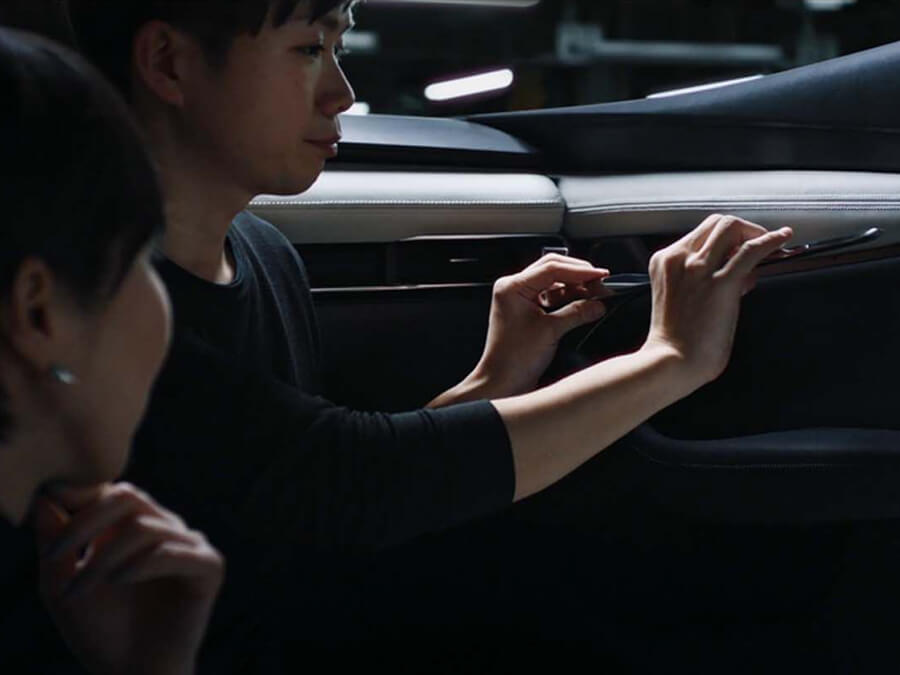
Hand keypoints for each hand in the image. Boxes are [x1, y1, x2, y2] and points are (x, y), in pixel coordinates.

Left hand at [33, 483, 223, 674]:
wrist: (134, 673)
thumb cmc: (99, 631)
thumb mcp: (61, 585)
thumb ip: (54, 541)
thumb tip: (45, 497)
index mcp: (131, 526)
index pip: (107, 490)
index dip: (78, 497)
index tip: (48, 515)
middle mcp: (163, 528)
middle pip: (127, 497)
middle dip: (85, 522)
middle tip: (56, 555)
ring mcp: (189, 545)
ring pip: (143, 527)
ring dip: (104, 558)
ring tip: (79, 589)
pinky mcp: (209, 566)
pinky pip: (173, 551)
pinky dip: (140, 564)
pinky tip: (118, 582)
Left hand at [471, 253, 610, 396]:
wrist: (502, 383)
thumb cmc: (514, 359)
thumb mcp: (550, 331)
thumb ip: (577, 312)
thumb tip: (599, 303)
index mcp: (512, 287)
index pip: (552, 268)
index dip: (580, 271)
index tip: (601, 275)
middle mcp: (513, 288)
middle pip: (552, 269)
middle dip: (579, 275)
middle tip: (601, 283)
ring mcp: (519, 298)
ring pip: (553, 281)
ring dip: (575, 286)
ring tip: (596, 293)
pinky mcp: (527, 309)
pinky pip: (551, 295)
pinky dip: (568, 297)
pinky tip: (584, 302)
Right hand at [643, 214, 792, 384]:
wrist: (671, 362)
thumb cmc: (676, 340)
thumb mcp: (679, 297)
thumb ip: (702, 280)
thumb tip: (739, 272)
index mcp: (665, 261)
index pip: (700, 233)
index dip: (725, 238)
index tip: (739, 248)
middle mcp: (680, 259)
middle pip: (717, 223)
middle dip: (742, 230)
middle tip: (756, 243)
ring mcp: (699, 269)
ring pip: (732, 229)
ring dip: (754, 233)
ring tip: (769, 245)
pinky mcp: (721, 284)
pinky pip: (751, 251)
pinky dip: (771, 241)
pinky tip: (782, 240)